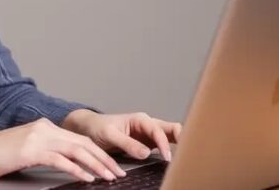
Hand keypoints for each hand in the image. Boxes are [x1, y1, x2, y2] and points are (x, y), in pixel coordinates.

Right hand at [0, 118, 127, 182]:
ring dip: (97, 165)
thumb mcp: (23, 150)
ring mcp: (37, 137)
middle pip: (83, 143)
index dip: (99, 153)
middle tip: (119, 173)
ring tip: (110, 177)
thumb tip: (65, 164)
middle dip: (105, 159)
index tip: (112, 166)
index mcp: (44, 127)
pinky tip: (87, 178)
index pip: (80, 139)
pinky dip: (77, 170)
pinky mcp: (30, 150)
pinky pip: (61, 160)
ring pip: (77, 150)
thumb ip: (43, 152)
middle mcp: (44, 128)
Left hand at [61, 110, 182, 160]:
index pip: (158, 130)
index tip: (167, 157)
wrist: (90, 129)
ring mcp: (149, 134)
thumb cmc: (98, 128)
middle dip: (182, 138)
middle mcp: (148, 125)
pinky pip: (165, 145)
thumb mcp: (109, 135)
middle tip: (188, 152)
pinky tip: (177, 158)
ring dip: (179, 144)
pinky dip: (172, 149)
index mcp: (140, 119)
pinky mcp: (149, 143)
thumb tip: (146, 153)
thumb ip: (127, 143)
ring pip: (171, 136)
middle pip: (172, 129)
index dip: (164, 143)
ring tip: (186, 156)